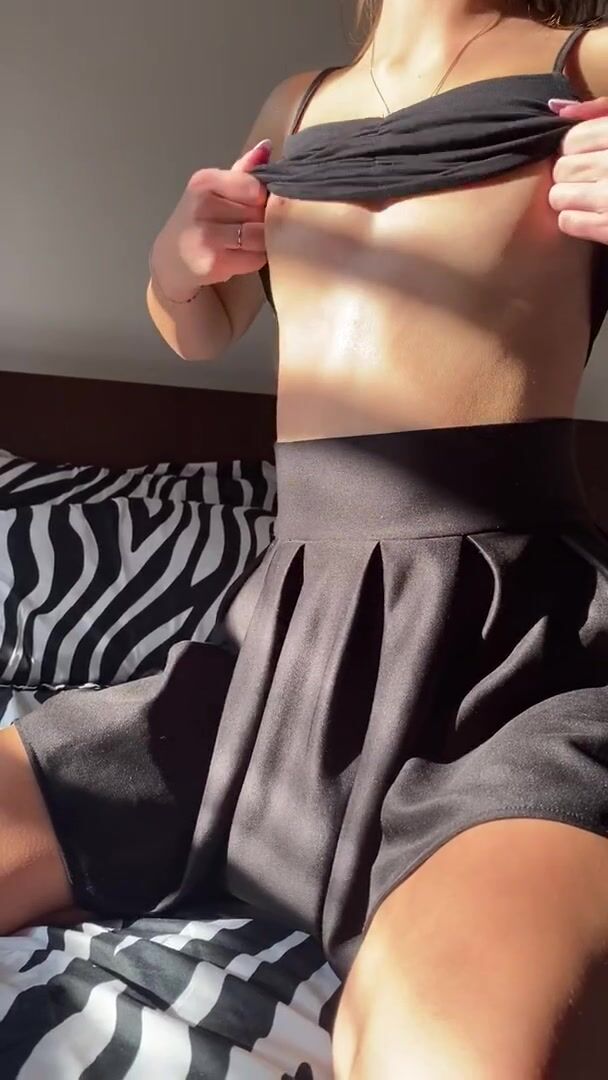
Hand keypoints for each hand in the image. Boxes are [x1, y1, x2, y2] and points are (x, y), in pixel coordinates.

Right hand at [150, 140, 271, 300]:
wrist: (171, 259)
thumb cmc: (201, 221)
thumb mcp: (215, 190)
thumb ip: (243, 170)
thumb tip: (267, 146)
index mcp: (204, 181)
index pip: (254, 186)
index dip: (263, 198)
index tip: (255, 204)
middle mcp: (202, 205)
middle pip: (259, 212)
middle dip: (263, 220)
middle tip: (250, 226)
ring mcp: (206, 236)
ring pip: (260, 236)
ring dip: (262, 241)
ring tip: (248, 242)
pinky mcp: (213, 263)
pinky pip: (255, 258)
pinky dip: (256, 258)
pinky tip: (241, 256)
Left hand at [548, 96, 607, 244]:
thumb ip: (599, 110)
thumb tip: (557, 109)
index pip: (571, 140)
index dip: (574, 150)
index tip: (587, 157)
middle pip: (561, 169)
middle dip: (570, 175)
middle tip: (590, 180)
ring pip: (558, 196)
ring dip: (569, 198)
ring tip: (590, 197)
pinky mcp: (607, 227)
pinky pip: (567, 221)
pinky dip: (575, 220)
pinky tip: (593, 215)